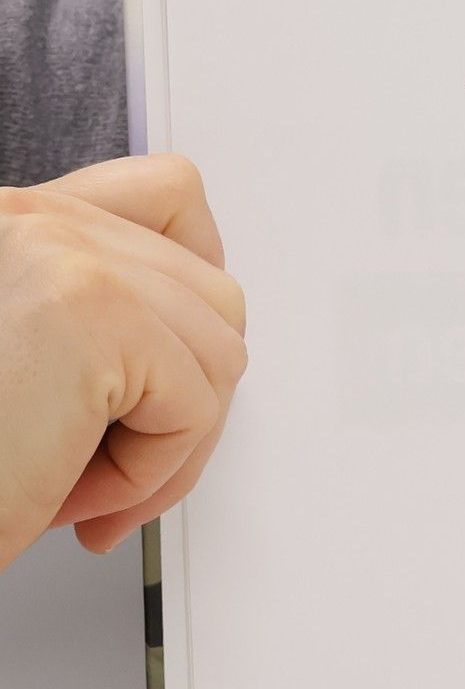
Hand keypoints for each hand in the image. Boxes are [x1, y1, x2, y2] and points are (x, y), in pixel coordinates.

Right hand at [0, 155, 246, 569]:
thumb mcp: (30, 357)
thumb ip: (95, 315)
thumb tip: (204, 327)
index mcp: (12, 221)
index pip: (170, 196)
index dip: (192, 293)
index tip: (159, 372)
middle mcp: (27, 218)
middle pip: (213, 292)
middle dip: (183, 400)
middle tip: (109, 462)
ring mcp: (60, 254)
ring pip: (220, 352)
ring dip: (165, 446)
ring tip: (80, 482)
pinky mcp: (90, 313)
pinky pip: (195, 405)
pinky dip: (149, 474)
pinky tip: (66, 492)